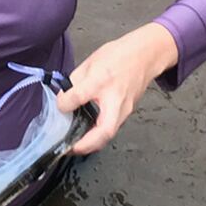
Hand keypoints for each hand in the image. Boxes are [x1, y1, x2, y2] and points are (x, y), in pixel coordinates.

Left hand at [56, 22, 178, 155]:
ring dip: (93, 144)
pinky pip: (112, 127)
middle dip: (87, 145)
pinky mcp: (128, 113)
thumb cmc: (118, 56)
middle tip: (71, 149)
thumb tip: (63, 99)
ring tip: (76, 145)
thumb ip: (74, 82)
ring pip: (109, 133)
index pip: (79, 96)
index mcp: (102, 80)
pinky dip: (99, 136)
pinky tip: (88, 135)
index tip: (59, 107)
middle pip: (105, 131)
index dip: (65, 104)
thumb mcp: (90, 62)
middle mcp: (116, 98)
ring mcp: (125, 109)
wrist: (145, 55)